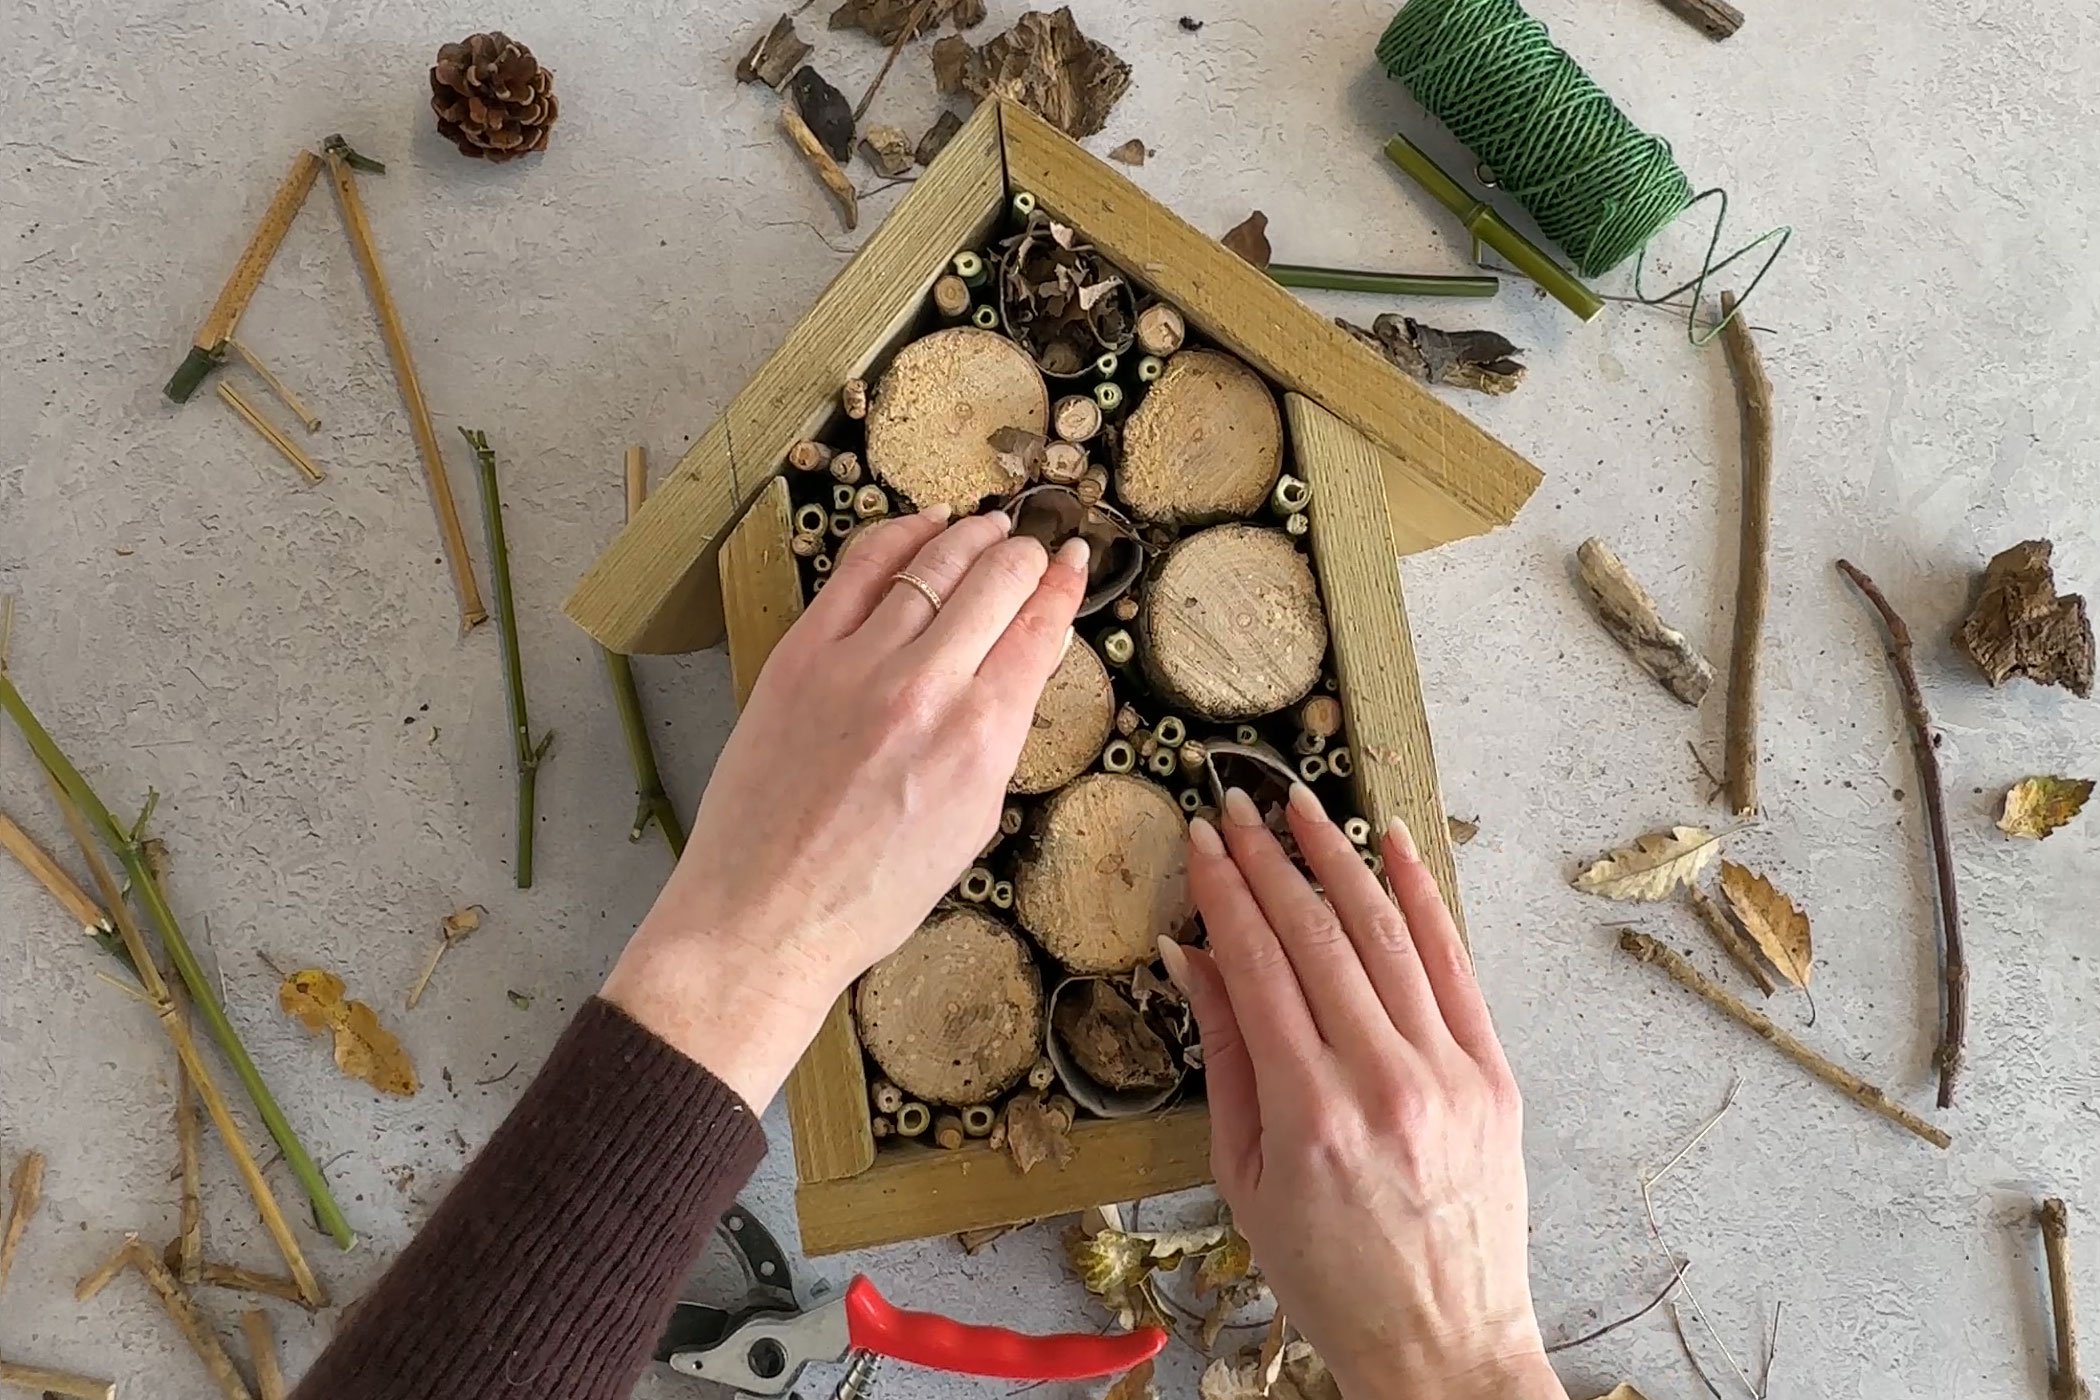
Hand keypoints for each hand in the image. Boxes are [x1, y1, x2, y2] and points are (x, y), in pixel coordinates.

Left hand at [603, 507, 1088, 1107]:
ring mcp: (858, 663)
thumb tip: (1008, 676)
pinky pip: (860, 569)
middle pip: (996, 581)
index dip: (1067, 585)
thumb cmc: (870, 894)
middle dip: (1027, 553)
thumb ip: (995, 740)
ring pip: (934, 563)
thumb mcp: (971, 825)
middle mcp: (927, 688)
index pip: (1040, 631)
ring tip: (990, 524)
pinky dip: (900, 535)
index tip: (1077, 561)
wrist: (765, 914)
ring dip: (972, 535)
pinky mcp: (801, 654)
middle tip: (1037, 542)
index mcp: (981, 738)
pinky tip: (923, 524)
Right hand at [1159, 784, 1562, 1399]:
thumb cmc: (1329, 1275)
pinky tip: (1394, 844)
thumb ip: (1225, 1056)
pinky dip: (1423, 896)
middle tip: (1238, 805)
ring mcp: (1449, 1073)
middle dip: (1271, 859)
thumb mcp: (1244, 1176)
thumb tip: (1194, 957)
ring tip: (1302, 808)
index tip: (1203, 842)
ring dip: (1339, 858)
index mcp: (1309, 1114)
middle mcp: (1383, 1082)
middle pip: (1318, 935)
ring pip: (1387, 934)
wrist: (1441, 1340)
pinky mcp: (1493, 1075)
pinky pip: (1455, 963)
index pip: (1258, 965)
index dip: (1226, 892)